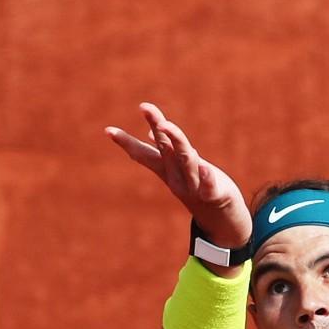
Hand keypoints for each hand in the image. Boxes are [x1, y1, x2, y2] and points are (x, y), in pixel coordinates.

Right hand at [105, 102, 252, 250]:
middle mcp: (177, 177)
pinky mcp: (215, 196)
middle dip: (157, 127)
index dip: (127, 142)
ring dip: (178, 143)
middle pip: (166, 148)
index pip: (145, 153)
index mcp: (168, 169)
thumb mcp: (180, 169)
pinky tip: (206, 169)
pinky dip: (207, 179)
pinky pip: (210, 187)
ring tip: (167, 125)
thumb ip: (165, 151)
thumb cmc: (199, 189)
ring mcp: (194, 186)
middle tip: (145, 107)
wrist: (220, 222)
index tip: (108, 130)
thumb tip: (150, 133)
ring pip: (186, 161)